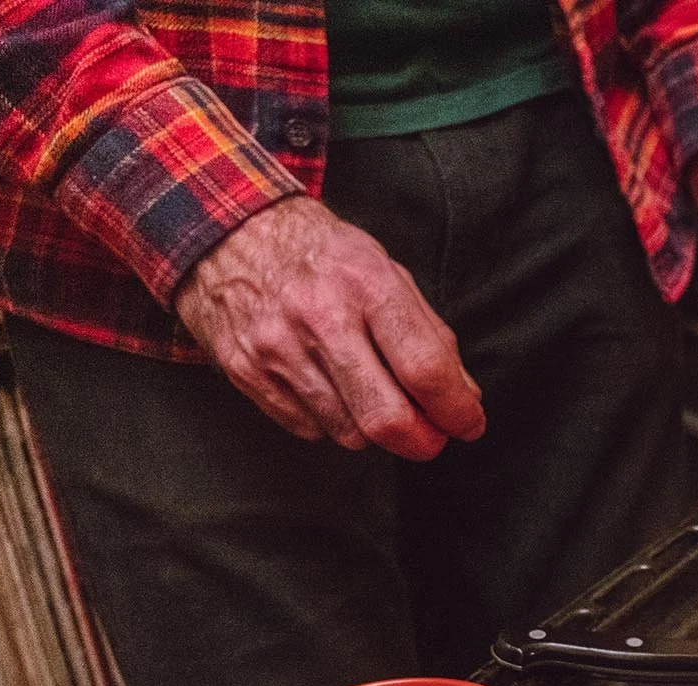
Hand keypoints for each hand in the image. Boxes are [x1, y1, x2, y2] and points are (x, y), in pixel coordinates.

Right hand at [174, 197, 483, 459]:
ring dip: (374, 430)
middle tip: (432, 438)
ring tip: (373, 397)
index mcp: (367, 284)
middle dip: (421, 441)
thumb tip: (464, 398)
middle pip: (385, 417)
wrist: (229, 232)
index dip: (456, 410)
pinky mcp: (246, 371)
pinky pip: (308, 428)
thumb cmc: (323, 256)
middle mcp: (320, 316)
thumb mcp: (386, 272)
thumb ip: (431, 335)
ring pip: (349, 432)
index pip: (425, 368)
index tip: (468, 424)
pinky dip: (331, 421)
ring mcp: (278, 347)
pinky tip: (330, 389)